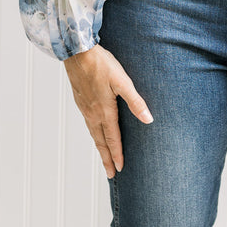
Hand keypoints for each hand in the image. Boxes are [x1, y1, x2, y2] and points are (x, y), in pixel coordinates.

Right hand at [63, 44, 152, 177]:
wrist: (77, 52)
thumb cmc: (101, 64)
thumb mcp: (122, 82)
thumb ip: (135, 101)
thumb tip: (149, 119)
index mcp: (104, 111)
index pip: (113, 139)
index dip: (117, 154)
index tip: (120, 169)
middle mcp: (92, 113)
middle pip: (100, 141)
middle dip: (106, 158)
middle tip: (110, 174)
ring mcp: (84, 107)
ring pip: (93, 133)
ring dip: (99, 147)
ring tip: (103, 157)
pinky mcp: (80, 100)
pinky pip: (87, 123)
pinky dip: (93, 134)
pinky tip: (94, 131)